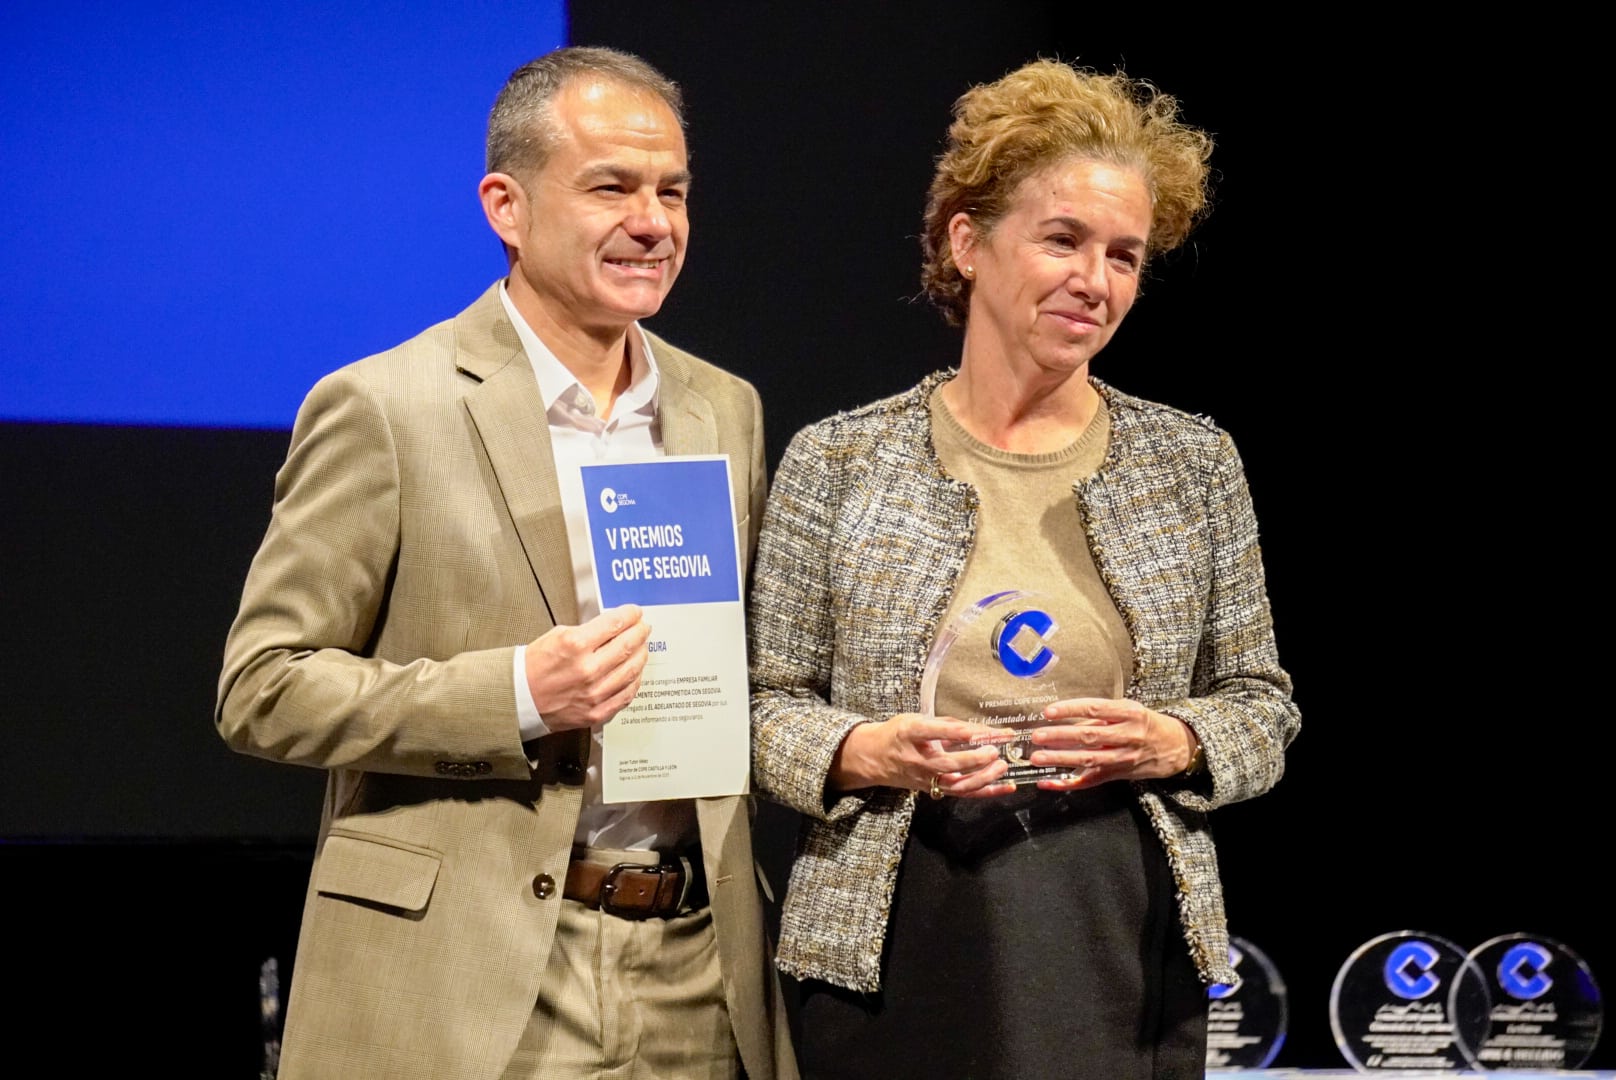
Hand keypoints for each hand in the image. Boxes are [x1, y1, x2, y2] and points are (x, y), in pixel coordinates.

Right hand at [523, 605, 649, 731]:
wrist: (519, 699)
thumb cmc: (533, 668)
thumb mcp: (556, 636)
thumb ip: (587, 631)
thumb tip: (611, 626)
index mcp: (575, 646)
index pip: (615, 623)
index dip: (630, 614)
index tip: (635, 612)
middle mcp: (587, 670)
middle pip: (628, 645)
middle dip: (640, 632)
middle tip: (643, 627)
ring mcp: (593, 694)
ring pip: (632, 670)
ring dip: (641, 655)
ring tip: (642, 647)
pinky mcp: (596, 712)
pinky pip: (626, 695)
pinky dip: (635, 681)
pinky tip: (635, 672)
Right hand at [830, 713, 1013, 797]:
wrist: (874, 757)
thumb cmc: (898, 734)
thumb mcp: (916, 720)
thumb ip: (947, 724)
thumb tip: (980, 728)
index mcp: (909, 733)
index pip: (933, 732)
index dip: (955, 732)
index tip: (975, 730)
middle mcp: (917, 759)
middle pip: (948, 764)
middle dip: (974, 759)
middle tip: (994, 751)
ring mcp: (926, 778)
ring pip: (957, 784)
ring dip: (983, 778)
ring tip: (1001, 767)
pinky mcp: (935, 789)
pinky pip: (963, 794)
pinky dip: (987, 792)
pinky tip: (1006, 786)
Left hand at [1026, 698, 1198, 789]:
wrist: (1176, 747)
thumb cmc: (1147, 724)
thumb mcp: (1129, 710)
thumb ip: (1101, 714)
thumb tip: (1067, 719)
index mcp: (1129, 714)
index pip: (1095, 709)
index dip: (1071, 710)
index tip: (1049, 712)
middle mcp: (1127, 736)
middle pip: (1089, 737)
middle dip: (1060, 737)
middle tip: (1037, 736)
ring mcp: (1123, 758)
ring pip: (1088, 760)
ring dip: (1060, 759)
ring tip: (1038, 757)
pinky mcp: (1118, 774)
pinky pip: (1090, 781)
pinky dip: (1068, 783)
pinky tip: (1048, 782)